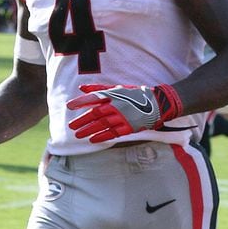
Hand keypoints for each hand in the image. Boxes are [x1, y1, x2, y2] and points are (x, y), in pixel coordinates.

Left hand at [66, 83, 182, 142]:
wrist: (158, 104)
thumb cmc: (135, 95)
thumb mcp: (118, 88)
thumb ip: (99, 89)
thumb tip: (81, 88)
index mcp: (114, 94)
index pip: (94, 97)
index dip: (81, 102)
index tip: (69, 106)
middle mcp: (118, 105)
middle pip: (96, 113)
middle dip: (82, 120)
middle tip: (71, 126)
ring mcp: (124, 117)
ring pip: (102, 124)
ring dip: (89, 130)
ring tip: (78, 135)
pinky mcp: (129, 127)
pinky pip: (113, 133)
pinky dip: (102, 136)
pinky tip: (92, 140)